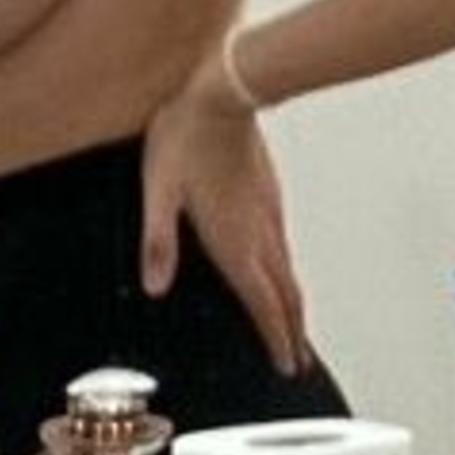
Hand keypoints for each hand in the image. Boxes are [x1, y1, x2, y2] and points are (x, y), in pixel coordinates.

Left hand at [141, 58, 308, 379]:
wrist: (224, 90)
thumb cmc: (185, 136)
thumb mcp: (158, 189)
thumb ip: (157, 240)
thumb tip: (155, 286)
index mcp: (232, 238)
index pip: (261, 299)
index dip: (276, 336)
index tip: (287, 364)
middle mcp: (258, 231)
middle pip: (284, 293)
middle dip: (292, 332)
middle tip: (299, 362)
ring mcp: (268, 212)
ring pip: (288, 271)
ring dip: (294, 305)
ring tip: (296, 328)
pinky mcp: (270, 194)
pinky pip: (284, 247)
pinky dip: (288, 274)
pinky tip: (281, 272)